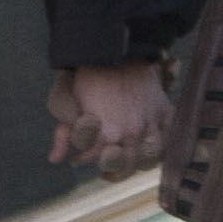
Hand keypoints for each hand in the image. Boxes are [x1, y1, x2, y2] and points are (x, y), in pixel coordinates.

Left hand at [49, 62, 171, 178]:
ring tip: (129, 162)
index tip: (78, 157)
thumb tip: (55, 160)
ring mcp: (151, 123)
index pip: (97, 161)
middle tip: (105, 168)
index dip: (84, 160)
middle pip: (127, 166)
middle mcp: (131, 133)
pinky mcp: (164, 112)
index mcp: (106, 134)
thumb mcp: (64, 104)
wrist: (116, 52)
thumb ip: (63, 134)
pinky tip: (149, 148)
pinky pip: (168, 139)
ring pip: (150, 158)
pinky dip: (160, 148)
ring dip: (137, 164)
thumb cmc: (87, 78)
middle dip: (113, 170)